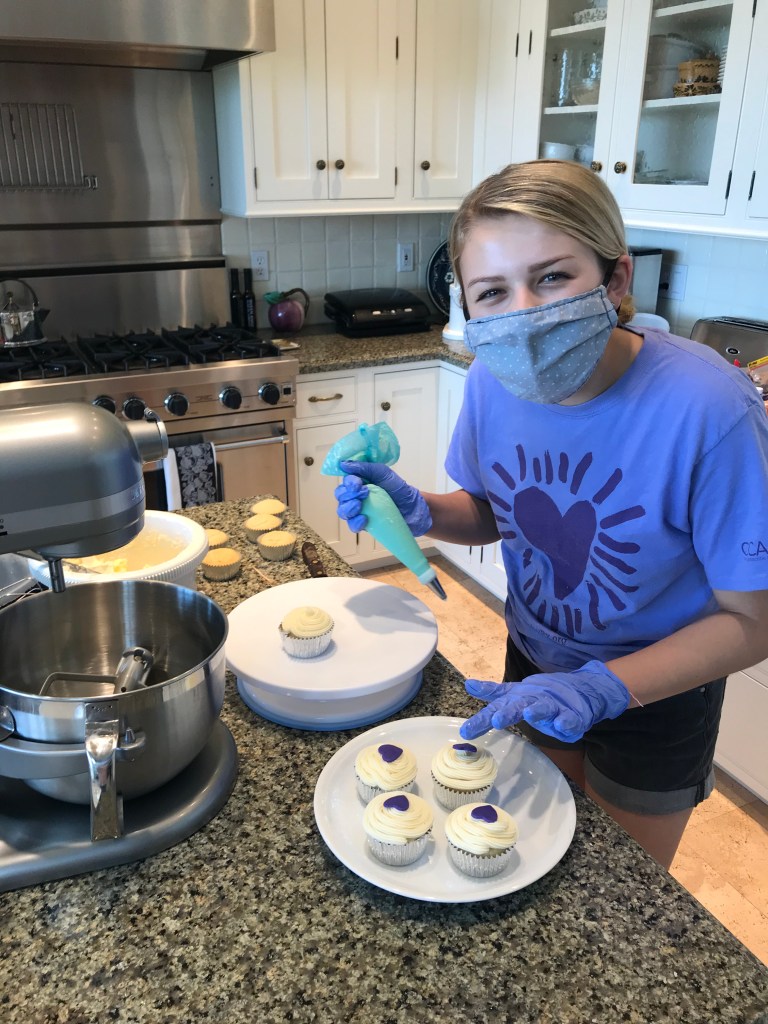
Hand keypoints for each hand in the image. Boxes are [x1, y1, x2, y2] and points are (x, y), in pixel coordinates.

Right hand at [334, 461, 431, 535]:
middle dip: (348, 495)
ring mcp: (359, 511)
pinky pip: (352, 526)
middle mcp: (356, 496)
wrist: (412, 507)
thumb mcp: (383, 473)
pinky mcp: (364, 524)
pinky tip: (364, 519)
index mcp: (359, 482)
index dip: (348, 483)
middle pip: (341, 497)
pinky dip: (355, 523)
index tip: (359, 484)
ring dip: (348, 509)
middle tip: (364, 493)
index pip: (345, 482)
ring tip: (360, 506)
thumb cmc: (398, 488)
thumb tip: (344, 464)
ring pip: (343, 511)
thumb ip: (364, 467)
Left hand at [460, 660, 630, 743]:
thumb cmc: (541, 695)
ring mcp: (554, 707)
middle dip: (508, 712)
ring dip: (537, 711)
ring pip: (544, 708)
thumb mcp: (515, 694)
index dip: (481, 720)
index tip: (466, 731)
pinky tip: (561, 725)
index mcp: (518, 700)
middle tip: (497, 719)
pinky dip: (566, 722)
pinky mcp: (573, 715)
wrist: (580, 689)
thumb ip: (493, 693)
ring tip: (529, 714)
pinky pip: (570, 720)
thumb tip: (467, 684)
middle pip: (519, 705)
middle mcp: (533, 701)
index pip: (496, 709)